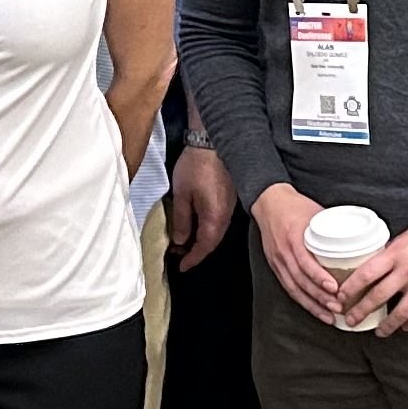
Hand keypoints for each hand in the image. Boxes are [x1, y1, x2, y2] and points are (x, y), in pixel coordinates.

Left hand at [168, 144, 238, 267]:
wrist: (213, 141)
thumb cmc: (197, 166)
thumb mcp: (182, 195)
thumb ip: (182, 221)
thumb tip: (181, 241)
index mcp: (215, 219)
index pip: (204, 248)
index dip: (192, 260)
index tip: (181, 267)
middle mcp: (226, 216)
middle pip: (212, 242)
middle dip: (195, 251)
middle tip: (178, 256)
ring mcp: (229, 207)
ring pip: (215, 232)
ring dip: (200, 239)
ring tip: (183, 242)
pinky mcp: (228, 198)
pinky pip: (217, 220)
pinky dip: (205, 227)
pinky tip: (194, 224)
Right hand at [245, 182, 353, 329]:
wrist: (269, 202)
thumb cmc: (295, 206)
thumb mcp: (315, 213)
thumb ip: (333, 228)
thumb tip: (359, 240)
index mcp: (293, 237)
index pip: (305, 262)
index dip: (319, 277)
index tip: (335, 288)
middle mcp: (284, 252)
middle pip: (301, 280)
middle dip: (320, 297)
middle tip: (339, 307)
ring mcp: (278, 261)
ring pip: (295, 289)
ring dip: (313, 305)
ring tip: (329, 316)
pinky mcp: (276, 267)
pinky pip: (289, 288)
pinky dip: (302, 301)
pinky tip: (315, 310)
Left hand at [344, 218, 407, 335]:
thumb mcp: (405, 237)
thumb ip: (390, 254)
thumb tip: (373, 268)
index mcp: (396, 254)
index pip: (365, 274)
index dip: (350, 289)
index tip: (341, 298)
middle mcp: (407, 272)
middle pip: (377, 297)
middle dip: (360, 312)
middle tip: (350, 321)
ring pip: (399, 313)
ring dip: (386, 326)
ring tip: (379, 332)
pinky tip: (405, 327)